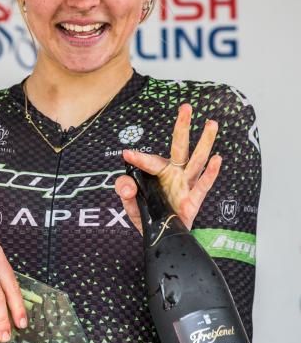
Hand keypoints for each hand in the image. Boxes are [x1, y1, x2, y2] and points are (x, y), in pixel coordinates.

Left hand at [115, 103, 222, 233]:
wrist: (161, 236)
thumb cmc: (148, 215)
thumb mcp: (129, 204)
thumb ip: (125, 193)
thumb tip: (127, 186)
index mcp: (158, 173)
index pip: (149, 162)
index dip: (139, 158)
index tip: (126, 154)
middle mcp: (174, 175)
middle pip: (180, 148)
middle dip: (182, 127)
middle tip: (186, 106)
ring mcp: (185, 186)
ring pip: (196, 161)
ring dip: (204, 142)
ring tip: (211, 123)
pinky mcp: (194, 200)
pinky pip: (203, 185)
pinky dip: (210, 173)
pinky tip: (216, 158)